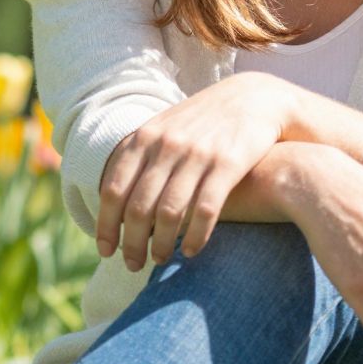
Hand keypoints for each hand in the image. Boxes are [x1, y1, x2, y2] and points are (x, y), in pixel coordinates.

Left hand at [96, 73, 297, 268]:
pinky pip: (205, 210)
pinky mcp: (228, 163)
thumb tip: (107, 197)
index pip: (113, 190)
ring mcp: (198, 154)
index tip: (106, 251)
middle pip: (138, 207)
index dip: (106, 226)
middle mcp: (168, 145)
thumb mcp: (167, 127)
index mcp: (146, 137)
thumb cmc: (205, 121)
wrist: (256, 97)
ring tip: (159, 260)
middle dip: (132, 243)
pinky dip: (194, 236)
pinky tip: (191, 251)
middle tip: (132, 265)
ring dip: (160, 244)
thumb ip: (140, 156)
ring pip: (169, 212)